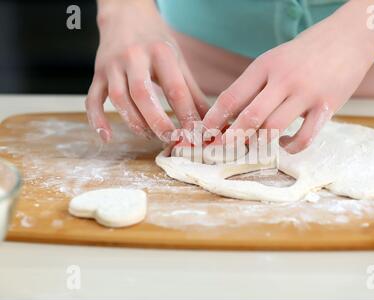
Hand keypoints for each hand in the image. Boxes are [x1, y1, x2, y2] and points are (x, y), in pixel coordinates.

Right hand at [86, 0, 208, 142]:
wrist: (125, 14)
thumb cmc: (155, 41)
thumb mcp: (177, 60)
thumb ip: (191, 91)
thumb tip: (207, 119)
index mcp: (160, 52)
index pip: (175, 88)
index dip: (185, 114)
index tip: (194, 133)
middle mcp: (134, 57)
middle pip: (142, 94)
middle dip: (157, 121)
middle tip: (170, 138)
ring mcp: (113, 66)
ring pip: (119, 98)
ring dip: (134, 122)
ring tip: (149, 135)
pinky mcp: (97, 74)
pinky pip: (93, 99)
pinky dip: (97, 119)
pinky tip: (107, 136)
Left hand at [203, 0, 373, 153]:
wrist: (349, 36)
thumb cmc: (305, 52)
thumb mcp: (275, 60)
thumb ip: (255, 85)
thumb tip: (230, 115)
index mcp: (265, 66)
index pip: (231, 96)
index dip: (214, 119)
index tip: (203, 134)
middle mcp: (283, 79)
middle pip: (250, 116)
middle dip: (231, 138)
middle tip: (220, 152)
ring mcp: (306, 93)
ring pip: (274, 128)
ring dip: (260, 145)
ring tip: (254, 149)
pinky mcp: (327, 106)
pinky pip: (305, 136)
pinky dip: (290, 147)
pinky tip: (284, 145)